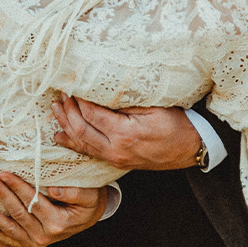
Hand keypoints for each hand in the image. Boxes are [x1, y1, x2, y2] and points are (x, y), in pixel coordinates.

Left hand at [0, 172, 109, 246]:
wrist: (88, 216)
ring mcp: (37, 242)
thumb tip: (52, 190)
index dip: (18, 187)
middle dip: (3, 197)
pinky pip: (11, 241)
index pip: (33, 202)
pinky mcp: (30, 245)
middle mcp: (46, 236)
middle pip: (19, 214)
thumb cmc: (87, 200)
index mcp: (58, 222)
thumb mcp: (88, 194)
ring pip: (11, 230)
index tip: (4, 174)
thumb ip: (74, 192)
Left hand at [51, 95, 200, 170]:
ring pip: (82, 143)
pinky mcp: (117, 162)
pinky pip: (89, 153)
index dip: (77, 99)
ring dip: (66, 125)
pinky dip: (73, 143)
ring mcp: (115, 159)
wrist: (192, 149)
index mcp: (124, 134)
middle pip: (81, 130)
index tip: (70, 84)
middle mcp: (116, 150)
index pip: (91, 114)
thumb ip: (124, 101)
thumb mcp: (153, 107)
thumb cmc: (177, 124)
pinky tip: (60, 137)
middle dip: (67, 111)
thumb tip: (98, 90)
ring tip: (55, 109)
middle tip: (60, 95)